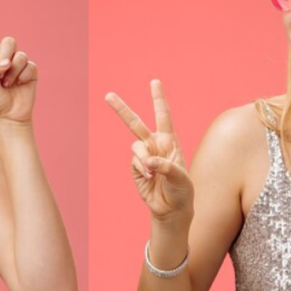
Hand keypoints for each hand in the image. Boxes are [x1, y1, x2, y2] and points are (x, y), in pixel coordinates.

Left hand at [0, 0, 36, 123]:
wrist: (7, 117)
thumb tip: (6, 62)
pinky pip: (29, 66)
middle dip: (6, 53)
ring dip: (12, 72)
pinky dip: (22, 77)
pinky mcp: (31, 71)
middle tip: (2, 71)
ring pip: (20, 55)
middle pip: (9, 40)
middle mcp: (5, 55)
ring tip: (8, 85)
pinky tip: (19, 86)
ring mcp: (19, 63)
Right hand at [106, 79, 193, 220]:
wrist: (172, 209)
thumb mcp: (181, 177)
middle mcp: (155, 146)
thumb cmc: (182, 191)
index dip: (158, 99)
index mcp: (169, 142)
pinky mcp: (135, 169)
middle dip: (122, 110)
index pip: (163, 116)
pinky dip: (142, 169)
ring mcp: (144, 157)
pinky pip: (135, 162)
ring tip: (153, 172)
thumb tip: (148, 160)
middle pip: (136, 124)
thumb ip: (165, 165)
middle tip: (108, 95)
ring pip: (135, 146)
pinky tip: (150, 177)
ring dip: (144, 158)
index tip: (154, 81)